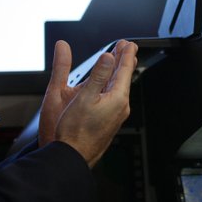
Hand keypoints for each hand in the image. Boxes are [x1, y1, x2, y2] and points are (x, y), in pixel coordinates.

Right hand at [39, 39, 136, 166]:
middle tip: (126, 48)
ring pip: (119, 88)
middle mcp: (120, 107)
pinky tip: (108, 86)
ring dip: (118, 73)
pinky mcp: (109, 122)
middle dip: (124, 61)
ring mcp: (116, 115)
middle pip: (124, 78)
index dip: (125, 54)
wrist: (72, 158)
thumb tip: (108, 57)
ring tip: (118, 62)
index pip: (124, 70)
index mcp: (117, 98)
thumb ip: (97, 75)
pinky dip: (112, 85)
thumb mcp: (84, 98)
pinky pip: (114, 97)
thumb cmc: (75, 132)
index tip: (129, 43)